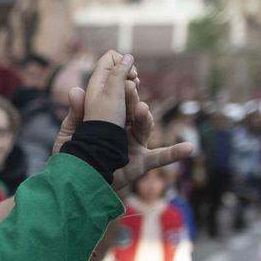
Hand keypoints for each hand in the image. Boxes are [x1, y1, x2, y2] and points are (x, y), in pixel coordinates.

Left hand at [53, 51, 193, 194]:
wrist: (75, 184)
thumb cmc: (72, 157)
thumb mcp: (71, 133)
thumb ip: (76, 113)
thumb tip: (75, 90)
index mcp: (107, 118)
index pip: (118, 98)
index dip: (121, 86)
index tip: (121, 76)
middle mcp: (123, 129)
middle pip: (133, 109)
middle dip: (131, 99)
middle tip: (129, 86)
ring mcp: (133, 145)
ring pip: (145, 126)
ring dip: (144, 117)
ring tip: (141, 108)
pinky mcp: (139, 164)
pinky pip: (160, 158)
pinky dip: (175, 153)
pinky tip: (189, 148)